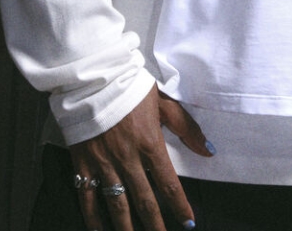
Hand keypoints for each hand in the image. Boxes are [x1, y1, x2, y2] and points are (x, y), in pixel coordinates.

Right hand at [69, 85, 210, 230]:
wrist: (91, 76)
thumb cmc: (127, 85)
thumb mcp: (162, 102)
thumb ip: (186, 127)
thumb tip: (208, 149)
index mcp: (149, 143)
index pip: (168, 183)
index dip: (179, 205)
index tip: (187, 222)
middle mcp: (127, 158)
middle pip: (144, 200)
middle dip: (155, 224)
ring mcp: (103, 162)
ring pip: (116, 204)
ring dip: (126, 227)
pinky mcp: (83, 162)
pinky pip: (86, 195)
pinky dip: (92, 216)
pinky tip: (98, 230)